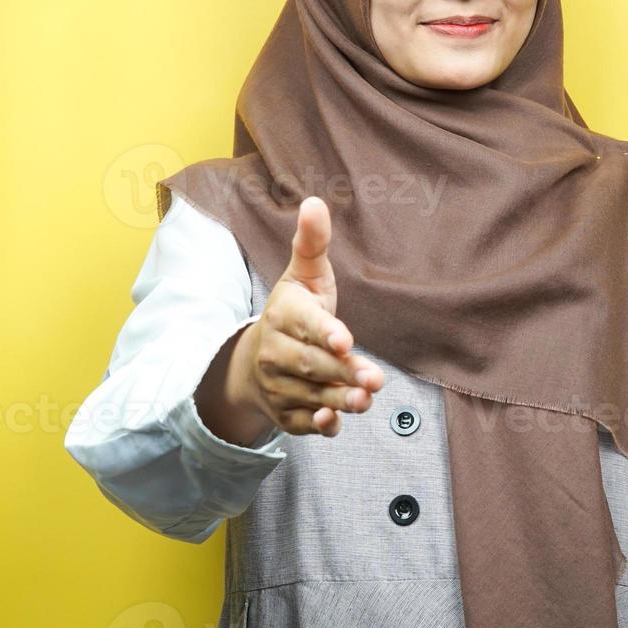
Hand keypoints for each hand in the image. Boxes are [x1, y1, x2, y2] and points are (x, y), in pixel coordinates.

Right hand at [228, 196, 384, 437]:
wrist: (252, 363)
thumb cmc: (293, 312)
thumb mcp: (303, 276)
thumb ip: (312, 244)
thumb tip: (315, 202)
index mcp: (284, 315)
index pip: (306, 324)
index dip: (325, 332)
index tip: (344, 339)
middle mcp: (276, 352)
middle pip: (313, 365)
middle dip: (344, 372)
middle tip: (375, 379)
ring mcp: (279, 385)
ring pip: (312, 394)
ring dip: (340, 398)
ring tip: (366, 399)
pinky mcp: (285, 413)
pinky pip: (302, 423)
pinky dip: (318, 424)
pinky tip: (334, 422)